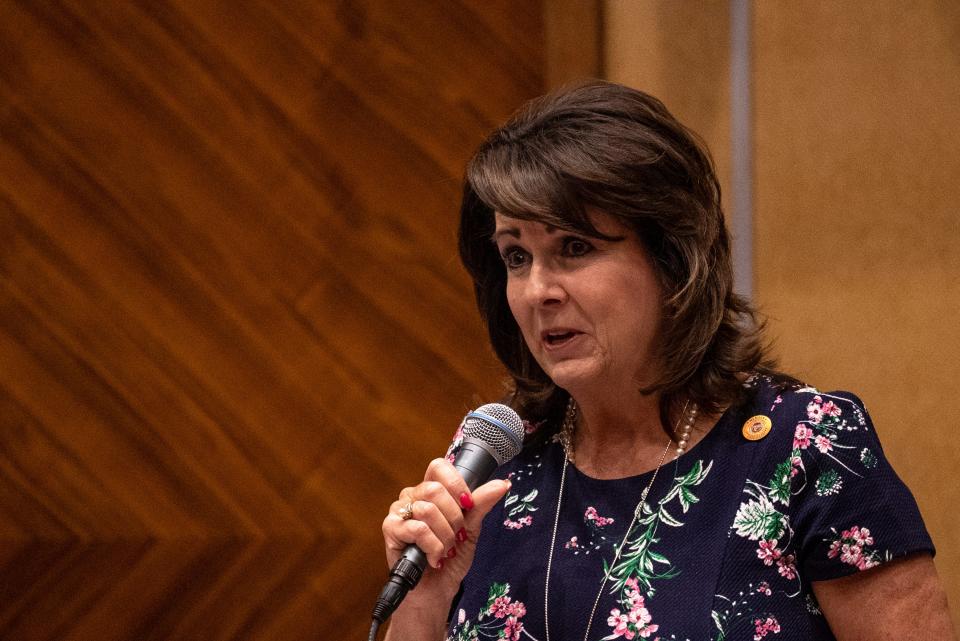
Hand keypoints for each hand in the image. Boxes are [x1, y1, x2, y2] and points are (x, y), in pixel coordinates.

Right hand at [382, 457, 511, 597]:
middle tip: (456, 536)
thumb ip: (481, 504)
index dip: (456, 484)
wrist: (438, 590)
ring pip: (428, 510)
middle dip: (454, 518)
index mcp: (430, 490)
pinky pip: (418, 529)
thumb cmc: (452, 558)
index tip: (467, 505)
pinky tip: (433, 557)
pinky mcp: (390, 529)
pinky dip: (433, 547)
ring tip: (445, 550)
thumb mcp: (471, 528)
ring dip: (444, 536)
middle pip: (435, 489)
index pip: (439, 466)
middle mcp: (412, 496)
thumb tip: (502, 484)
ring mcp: (399, 511)